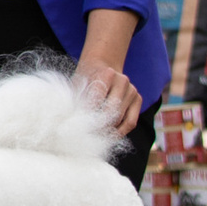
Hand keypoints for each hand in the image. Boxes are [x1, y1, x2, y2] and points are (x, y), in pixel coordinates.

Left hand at [76, 9, 144, 135]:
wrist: (102, 66)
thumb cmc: (85, 79)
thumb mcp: (77, 85)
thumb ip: (76, 101)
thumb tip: (68, 123)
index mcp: (106, 73)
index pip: (97, 99)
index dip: (88, 115)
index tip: (78, 127)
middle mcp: (122, 80)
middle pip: (111, 111)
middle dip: (99, 126)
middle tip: (87, 137)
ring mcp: (132, 90)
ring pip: (122, 119)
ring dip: (109, 131)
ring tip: (95, 138)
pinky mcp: (138, 99)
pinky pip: (131, 122)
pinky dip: (120, 132)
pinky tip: (108, 136)